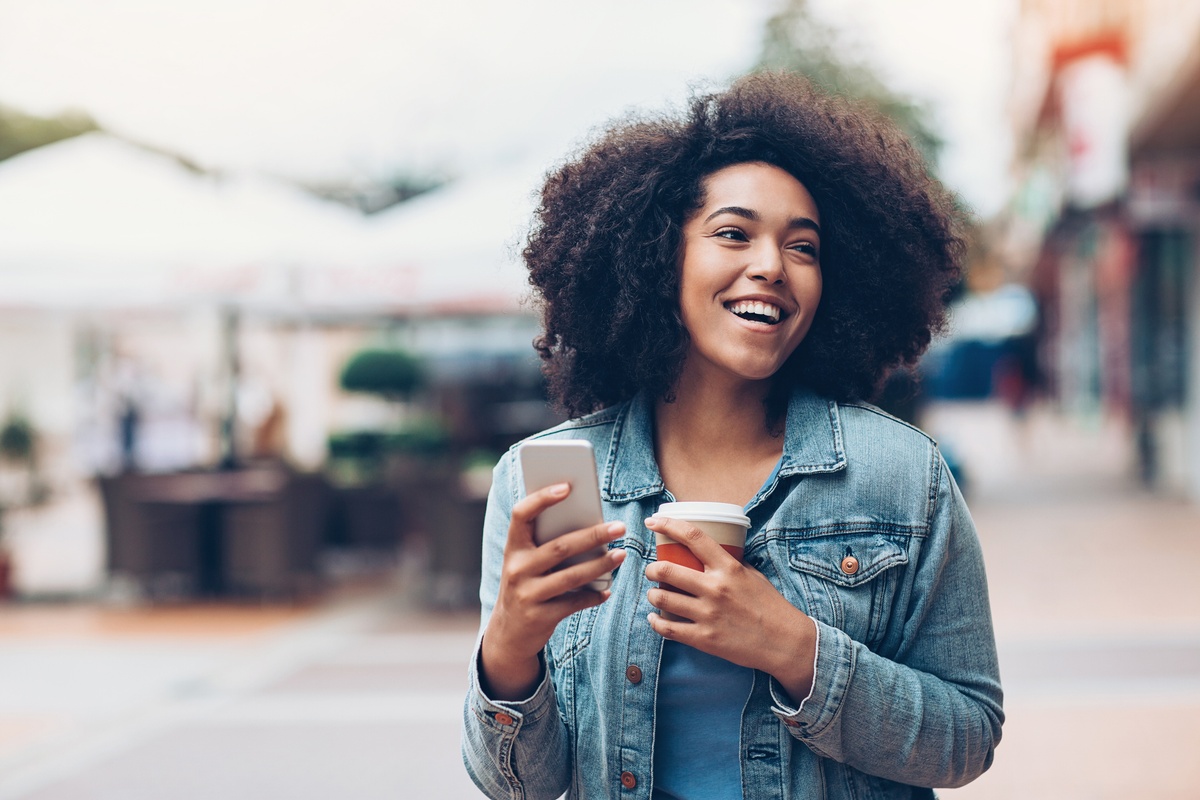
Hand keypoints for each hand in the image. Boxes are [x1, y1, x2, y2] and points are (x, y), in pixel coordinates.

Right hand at [481, 482, 625, 699]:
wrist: (507, 633)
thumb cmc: (526, 584)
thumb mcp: (526, 562)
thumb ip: (546, 543)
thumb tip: (590, 522)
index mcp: (512, 548)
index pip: (521, 514)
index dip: (542, 498)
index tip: (567, 486)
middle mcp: (516, 569)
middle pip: (560, 547)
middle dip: (593, 535)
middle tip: (619, 527)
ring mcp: (527, 594)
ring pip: (571, 576)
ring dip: (600, 564)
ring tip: (621, 555)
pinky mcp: (540, 617)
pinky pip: (574, 603)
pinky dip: (594, 596)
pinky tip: (607, 590)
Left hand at [643, 515, 816, 701]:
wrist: (784, 642)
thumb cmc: (770, 606)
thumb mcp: (752, 575)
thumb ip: (730, 563)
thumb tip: (711, 553)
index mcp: (728, 568)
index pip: (692, 537)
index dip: (668, 525)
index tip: (653, 522)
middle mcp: (715, 588)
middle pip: (666, 569)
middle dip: (651, 568)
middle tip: (651, 570)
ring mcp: (708, 614)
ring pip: (662, 598)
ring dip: (652, 594)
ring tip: (654, 594)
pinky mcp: (704, 638)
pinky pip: (668, 628)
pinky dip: (656, 622)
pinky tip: (654, 618)